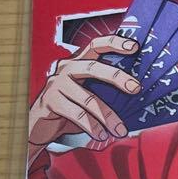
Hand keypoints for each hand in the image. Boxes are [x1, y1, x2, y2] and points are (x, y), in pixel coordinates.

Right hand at [28, 35, 141, 149]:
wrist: (41, 125)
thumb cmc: (71, 108)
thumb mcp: (89, 95)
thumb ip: (105, 91)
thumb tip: (136, 96)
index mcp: (78, 62)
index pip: (95, 45)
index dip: (113, 43)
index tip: (134, 46)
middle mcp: (66, 68)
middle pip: (92, 67)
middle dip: (116, 77)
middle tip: (136, 88)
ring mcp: (56, 84)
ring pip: (88, 99)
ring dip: (108, 117)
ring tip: (120, 130)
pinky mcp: (50, 101)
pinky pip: (76, 114)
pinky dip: (92, 127)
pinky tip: (101, 135)